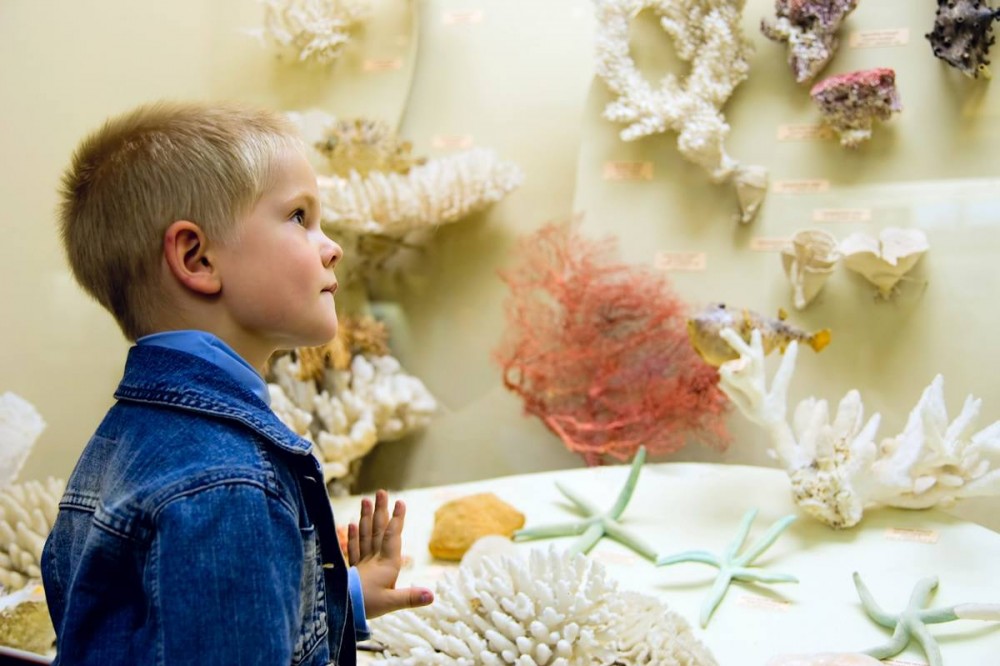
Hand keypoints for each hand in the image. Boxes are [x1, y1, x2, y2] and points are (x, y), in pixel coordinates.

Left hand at [348, 489, 433, 618]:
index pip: (392, 537)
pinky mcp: (353, 570)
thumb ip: (411, 597)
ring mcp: (363, 563)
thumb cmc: (366, 606)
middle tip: (381, 492)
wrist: (341, 612)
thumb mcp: (391, 603)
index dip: (397, 519)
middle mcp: (375, 559)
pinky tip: (351, 524)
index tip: (400, 502)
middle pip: (378, 531)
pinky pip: (354, 549)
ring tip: (366, 500)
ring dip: (366, 518)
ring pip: (365, 536)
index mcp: (387, 565)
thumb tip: (432, 595)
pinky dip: (353, 536)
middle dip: (381, 511)